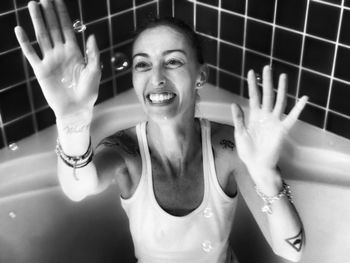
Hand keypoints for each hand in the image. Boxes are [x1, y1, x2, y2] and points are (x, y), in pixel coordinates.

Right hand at [14, 0, 100, 119]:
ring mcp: (50, 60)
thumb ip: (93, 53)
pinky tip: (19, 30)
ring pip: (42, 36)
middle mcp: (61, 53)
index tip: (57, 0)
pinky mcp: (40, 70)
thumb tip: (91, 35)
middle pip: (53, 29)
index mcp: (75, 52)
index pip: (67, 29)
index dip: (62, 14)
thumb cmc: (88, 91)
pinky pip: (30, 53)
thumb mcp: (95, 71)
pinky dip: (24, 42)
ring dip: (37, 21)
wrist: (76, 109)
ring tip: (32, 5)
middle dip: (48, 13)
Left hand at [231, 65, 307, 175]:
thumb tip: (234, 103)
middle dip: (267, 81)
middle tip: (267, 67)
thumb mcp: (239, 133)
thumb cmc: (247, 150)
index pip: (253, 96)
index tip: (251, 72)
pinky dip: (298, 109)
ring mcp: (274, 122)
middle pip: (267, 95)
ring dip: (281, 89)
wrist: (256, 164)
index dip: (252, 85)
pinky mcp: (282, 130)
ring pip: (279, 101)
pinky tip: (304, 98)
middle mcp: (265, 116)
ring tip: (283, 76)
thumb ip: (238, 118)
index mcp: (253, 116)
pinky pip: (292, 117)